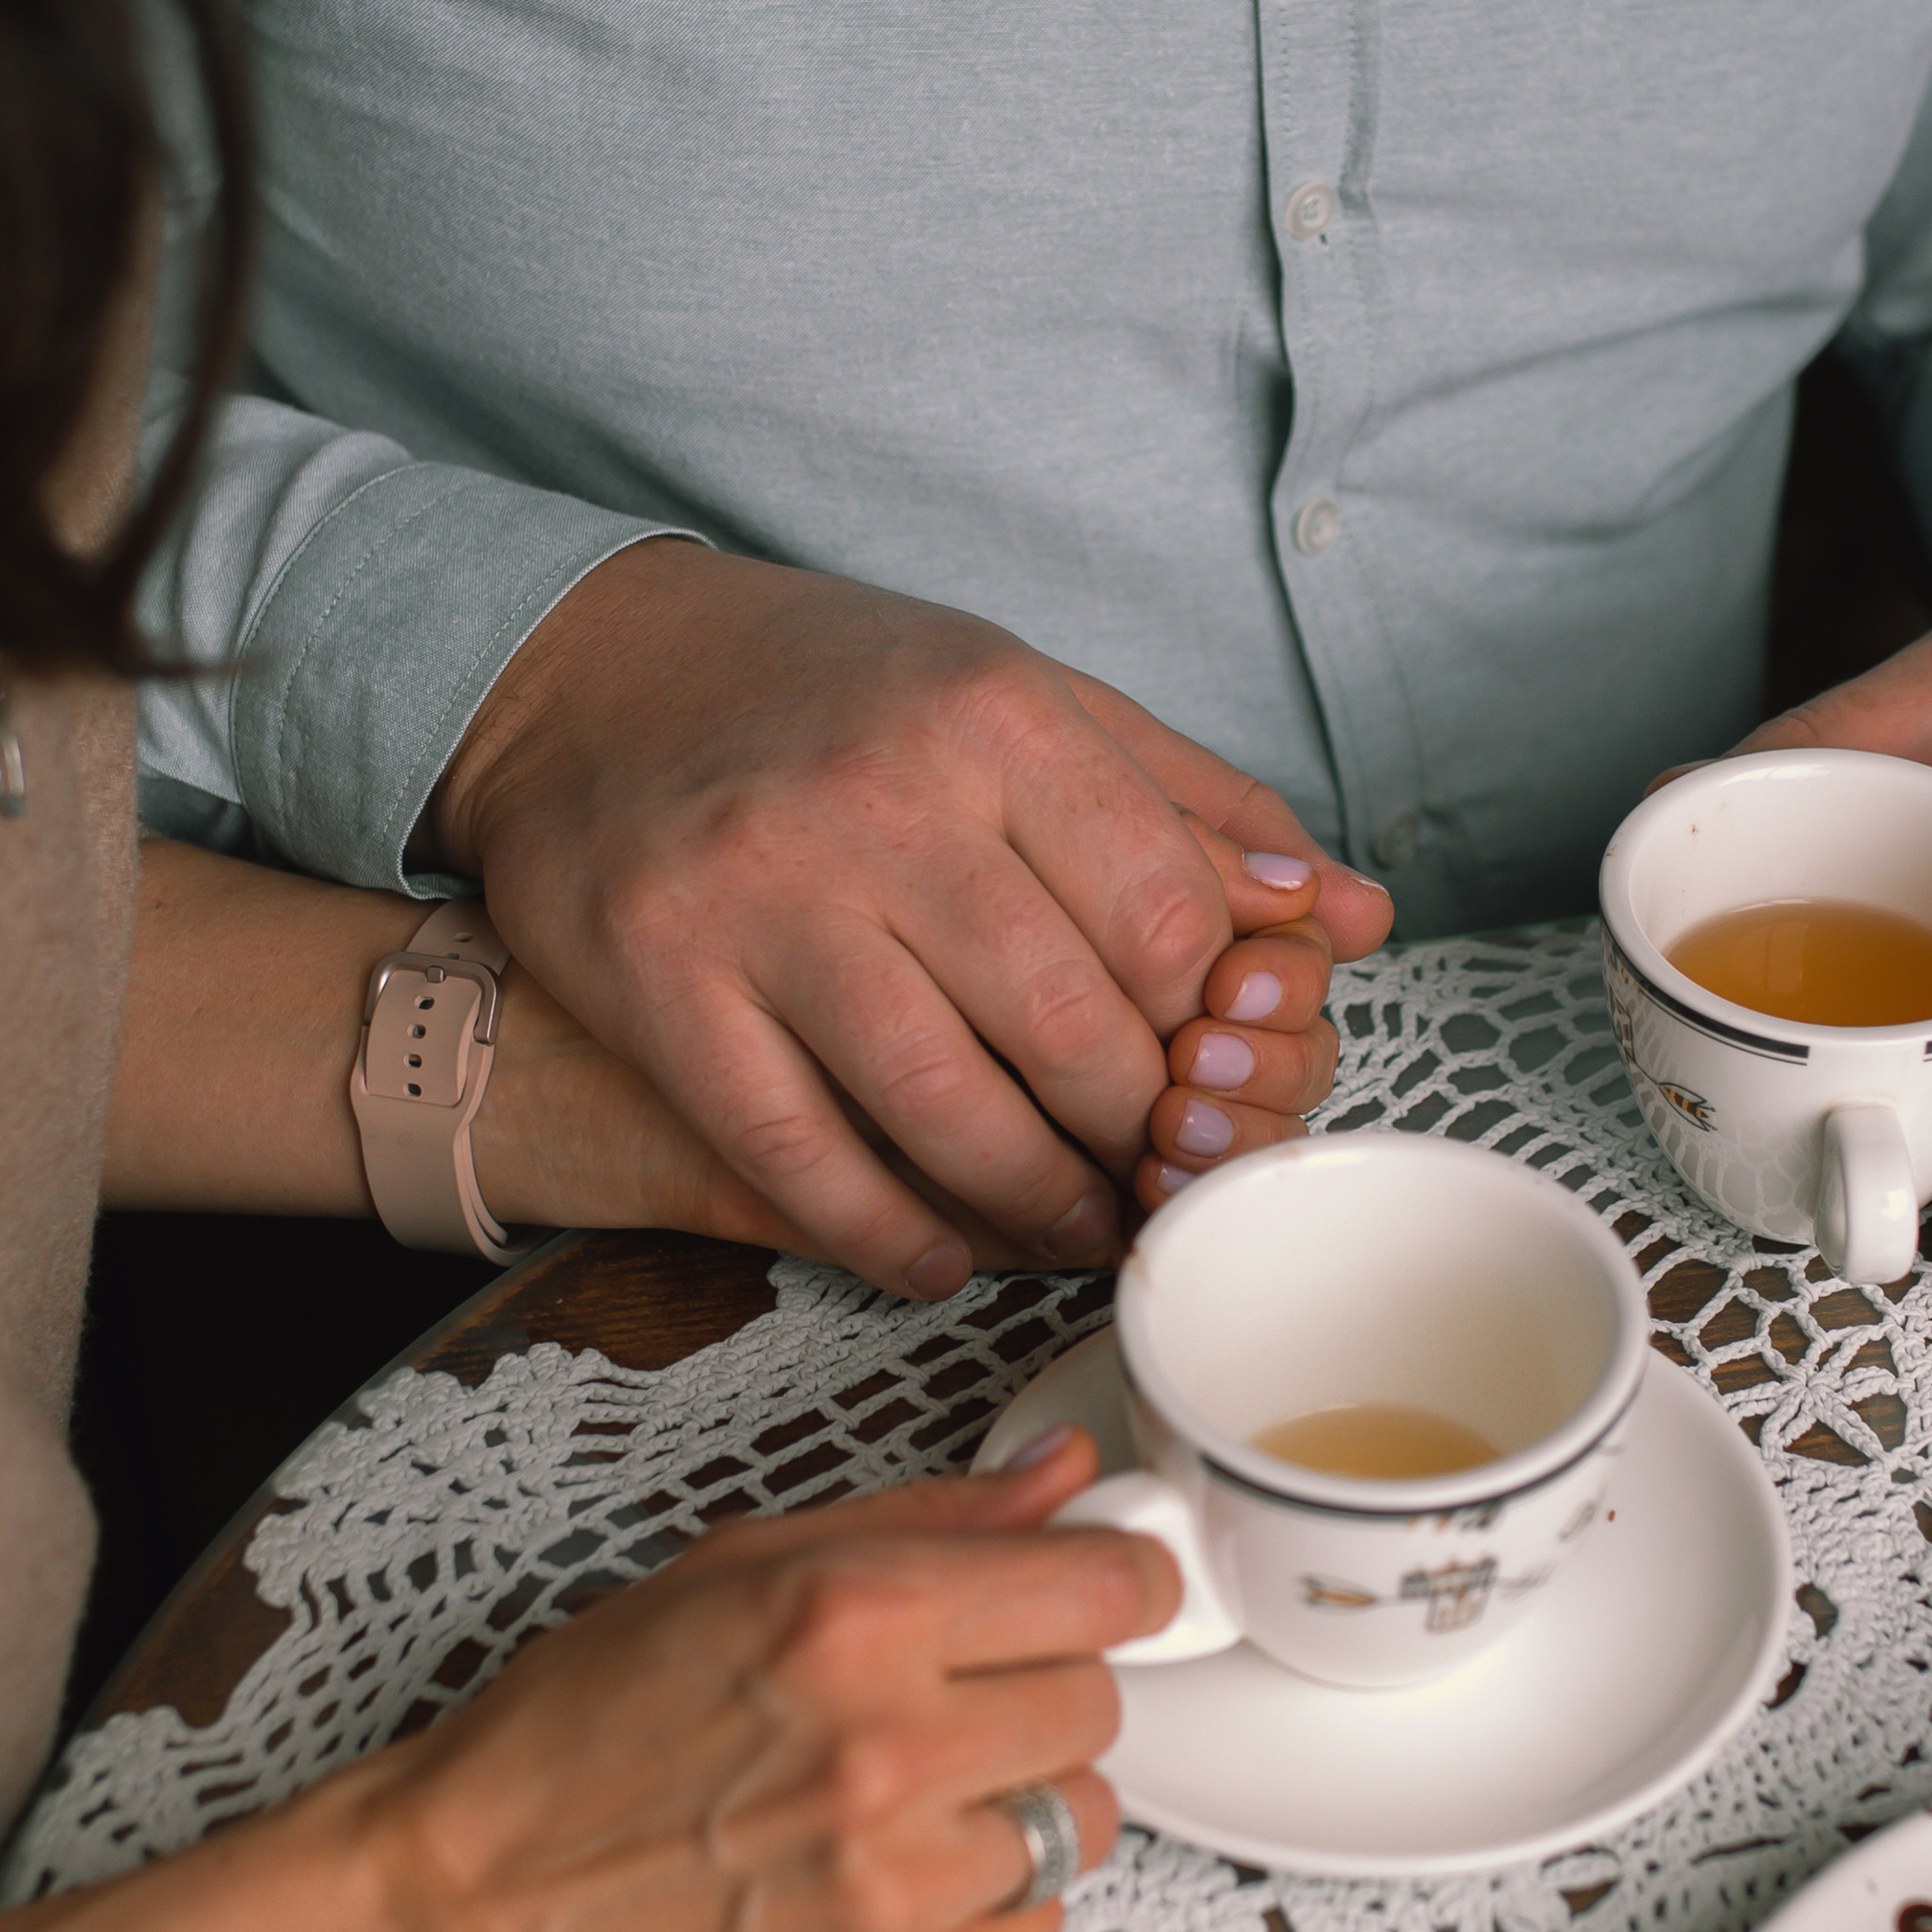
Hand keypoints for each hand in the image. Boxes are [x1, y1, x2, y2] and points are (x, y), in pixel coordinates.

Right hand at [356, 1428, 1173, 1931]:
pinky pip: (1038, 1924)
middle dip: (1040, 1691)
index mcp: (854, 1616)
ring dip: (1021, 1800)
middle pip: (1098, 1704)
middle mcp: (888, 1749)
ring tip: (908, 1796)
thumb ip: (927, 1518)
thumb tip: (1064, 1474)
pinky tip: (886, 1871)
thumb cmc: (583, 1730)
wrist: (478, 1906)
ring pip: (1085, 1820)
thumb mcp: (740, 1568)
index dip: (1116, 1581)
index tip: (1099, 1592)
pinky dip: (985, 1897)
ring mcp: (897, 1884)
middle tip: (948, 1703)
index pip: (1103, 1588)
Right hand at [429, 544, 1390, 1297]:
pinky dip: (884, 1235)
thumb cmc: (836, 693)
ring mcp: (764, 899)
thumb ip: (1190, 808)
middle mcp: (884, 802)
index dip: (1210, 1036)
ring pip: (948, 1113)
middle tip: (1155, 1182)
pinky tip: (933, 1258)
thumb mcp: (1022, 698)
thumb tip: (1346, 917)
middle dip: (1136, 1139)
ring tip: (1072, 1228)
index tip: (1210, 1081)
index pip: (1166, 926)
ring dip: (1034, 1206)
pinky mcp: (664, 986)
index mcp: (996, 716)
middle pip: (1075, 1036)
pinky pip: (800, 1157)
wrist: (585, 672)